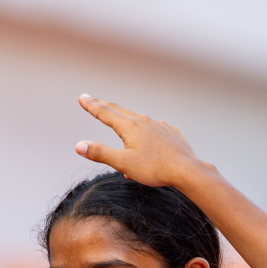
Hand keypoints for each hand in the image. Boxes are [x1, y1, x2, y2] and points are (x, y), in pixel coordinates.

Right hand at [74, 95, 207, 188]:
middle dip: (104, 106)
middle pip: (120, 111)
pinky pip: (153, 130)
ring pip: (138, 119)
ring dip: (125, 118)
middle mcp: (144, 121)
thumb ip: (101, 154)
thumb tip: (79, 146)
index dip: (92, 105)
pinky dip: (145, 131)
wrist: (187, 170)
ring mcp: (159, 126)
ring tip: (119, 119)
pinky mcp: (170, 133)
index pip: (105, 113)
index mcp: (130, 126)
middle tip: (93, 100)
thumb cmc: (155, 168)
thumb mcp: (123, 163)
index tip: (83, 98)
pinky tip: (148, 138)